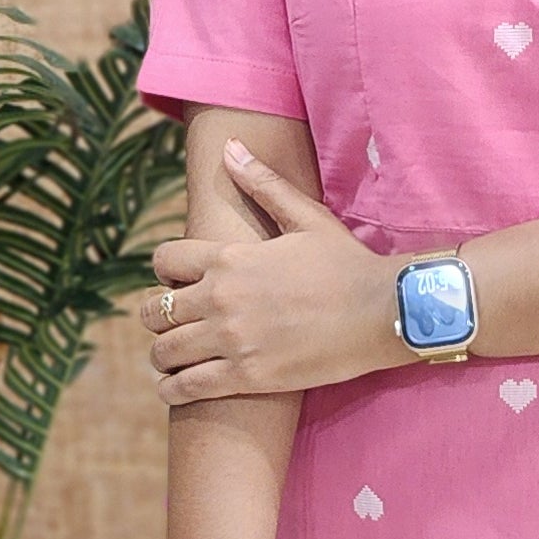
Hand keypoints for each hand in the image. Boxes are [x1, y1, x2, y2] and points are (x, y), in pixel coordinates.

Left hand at [148, 141, 399, 400]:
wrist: (383, 312)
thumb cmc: (348, 263)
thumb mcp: (306, 217)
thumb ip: (263, 184)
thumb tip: (230, 148)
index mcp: (229, 257)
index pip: (164, 260)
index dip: (165, 271)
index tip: (176, 282)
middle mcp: (220, 298)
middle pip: (154, 310)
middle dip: (155, 315)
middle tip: (168, 324)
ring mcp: (231, 340)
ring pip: (164, 352)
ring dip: (160, 355)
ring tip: (168, 360)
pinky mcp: (246, 377)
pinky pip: (187, 388)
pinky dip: (172, 390)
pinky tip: (173, 388)